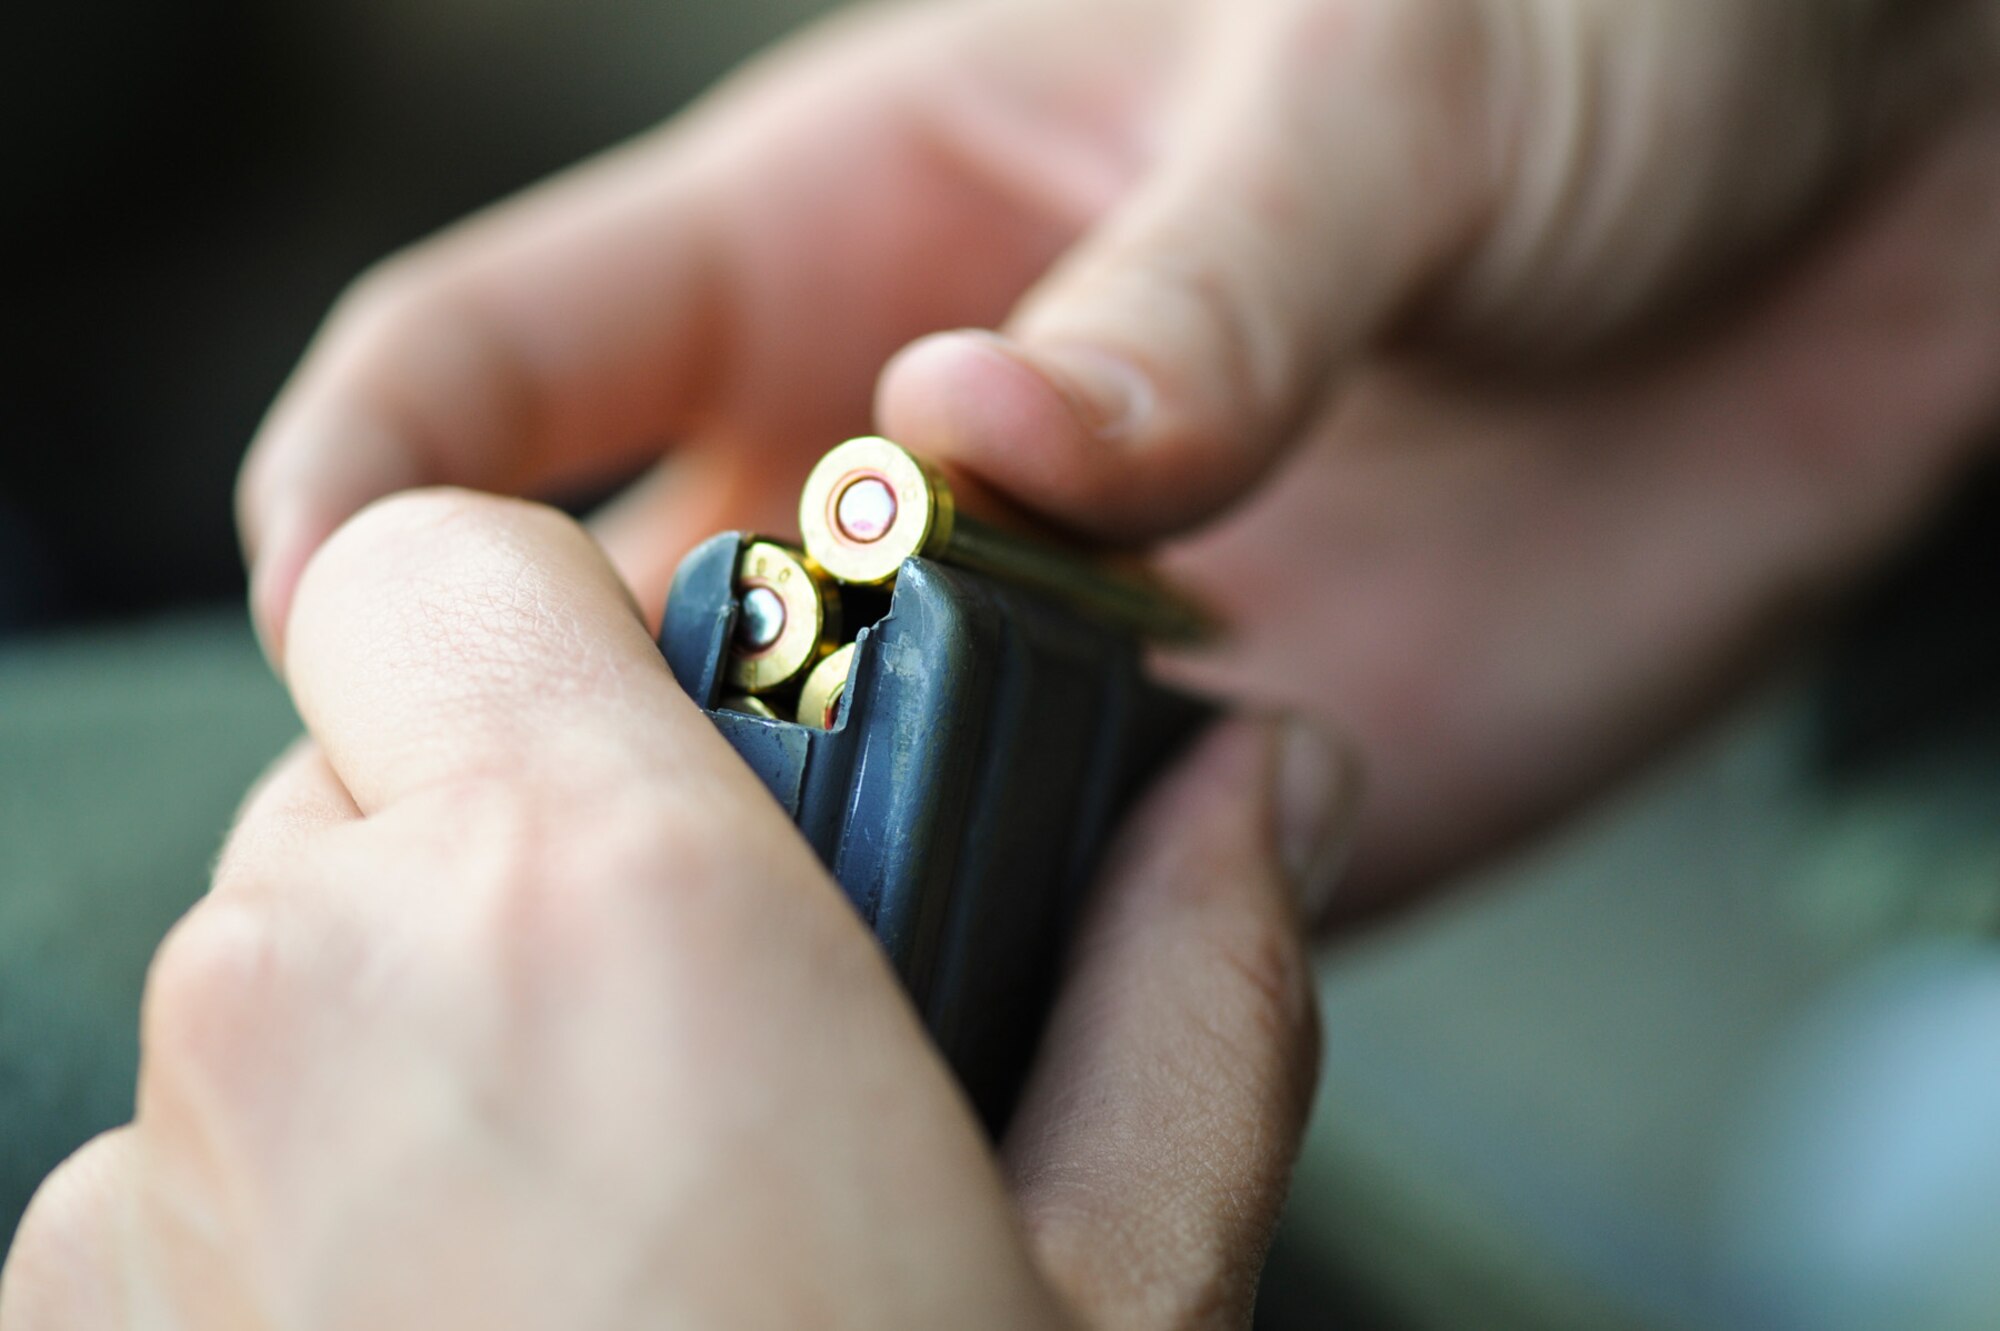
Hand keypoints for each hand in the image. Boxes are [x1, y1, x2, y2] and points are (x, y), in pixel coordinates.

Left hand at [0, 492, 1347, 1329]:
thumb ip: (1192, 972)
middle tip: (693, 1026)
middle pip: (367, 762)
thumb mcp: (1125, 1283)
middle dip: (516, 837)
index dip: (557, 623)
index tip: (682, 746)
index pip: (440, 559)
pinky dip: (300, 1200)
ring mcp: (137, 1190)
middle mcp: (309, 1000)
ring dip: (411, 1025)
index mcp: (596, 910)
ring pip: (269, 962)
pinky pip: (177, 1159)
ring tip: (589, 1236)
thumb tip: (1260, 772)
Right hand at [237, 0, 1999, 904]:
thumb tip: (978, 430)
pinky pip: (1057, 913)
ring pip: (815, 815)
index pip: (491, 356)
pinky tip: (1090, 974)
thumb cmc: (1590, 35)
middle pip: (615, 647)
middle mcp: (900, 465)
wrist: (1848, 211)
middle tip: (655, 844)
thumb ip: (1189, 282)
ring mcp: (1042, 642)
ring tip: (879, 929)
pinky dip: (1037, 974)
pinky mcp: (1202, 778)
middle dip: (580, 758)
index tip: (338, 619)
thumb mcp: (1374, 75)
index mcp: (843, 238)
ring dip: (812, 894)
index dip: (365, 479)